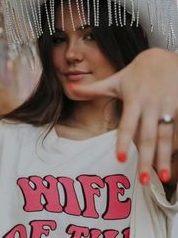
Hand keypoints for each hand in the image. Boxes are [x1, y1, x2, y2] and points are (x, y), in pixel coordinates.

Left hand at [69, 48, 177, 184]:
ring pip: (166, 137)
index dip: (122, 142)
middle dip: (146, 160)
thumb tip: (69, 88)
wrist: (165, 56)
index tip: (119, 160)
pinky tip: (176, 163)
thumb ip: (93, 89)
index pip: (127, 125)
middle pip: (148, 137)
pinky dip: (177, 146)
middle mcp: (151, 106)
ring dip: (164, 158)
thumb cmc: (138, 72)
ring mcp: (169, 106)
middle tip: (142, 181)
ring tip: (163, 178)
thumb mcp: (116, 80)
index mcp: (134, 101)